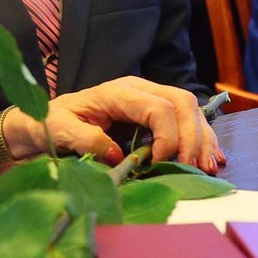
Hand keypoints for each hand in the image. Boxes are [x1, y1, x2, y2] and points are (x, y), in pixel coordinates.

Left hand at [3, 77, 225, 173]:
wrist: (45, 121)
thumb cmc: (51, 122)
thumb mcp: (60, 130)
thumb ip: (86, 139)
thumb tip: (118, 155)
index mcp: (118, 92)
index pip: (158, 107)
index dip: (168, 136)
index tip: (161, 163)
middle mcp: (139, 90)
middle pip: (182, 102)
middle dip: (193, 136)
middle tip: (195, 167)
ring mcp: (149, 99)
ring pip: (189, 109)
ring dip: (203, 138)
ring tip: (208, 166)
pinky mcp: (154, 114)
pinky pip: (186, 119)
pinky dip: (201, 138)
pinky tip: (212, 157)